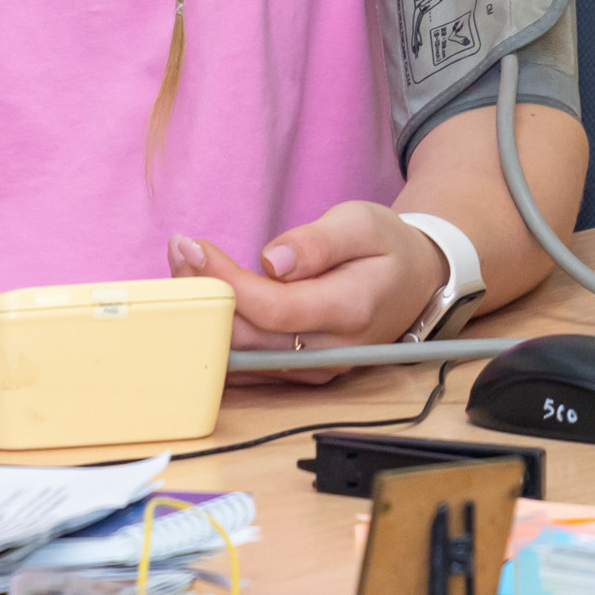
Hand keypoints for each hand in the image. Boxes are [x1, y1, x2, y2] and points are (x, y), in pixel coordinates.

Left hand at [170, 202, 447, 383]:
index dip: (226, 281)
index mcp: (349, 310)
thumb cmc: (388, 247)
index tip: (193, 246)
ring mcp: (315, 368)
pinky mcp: (301, 371)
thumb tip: (272, 260)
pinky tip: (200, 299)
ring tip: (182, 268)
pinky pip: (251, 362)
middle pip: (249, 337)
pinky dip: (221, 333)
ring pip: (244, 355)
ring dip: (207, 315)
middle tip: (179, 250)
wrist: (415, 282)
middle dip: (206, 295)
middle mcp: (330, 351)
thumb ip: (318, 242)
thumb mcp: (362, 223)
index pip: (272, 308)